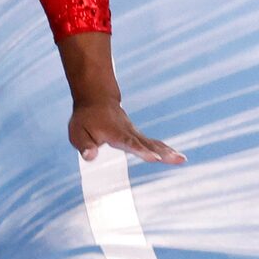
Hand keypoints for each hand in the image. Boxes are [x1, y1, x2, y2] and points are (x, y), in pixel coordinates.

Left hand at [69, 97, 184, 165]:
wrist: (96, 98)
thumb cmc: (86, 118)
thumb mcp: (77, 132)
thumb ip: (84, 145)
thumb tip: (90, 157)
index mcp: (115, 133)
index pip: (129, 143)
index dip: (141, 151)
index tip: (153, 158)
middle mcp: (128, 132)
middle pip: (147, 143)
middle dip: (162, 153)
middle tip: (178, 159)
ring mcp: (135, 133)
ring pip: (153, 143)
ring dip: (168, 152)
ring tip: (182, 159)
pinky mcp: (138, 135)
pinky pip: (153, 143)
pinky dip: (165, 150)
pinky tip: (177, 157)